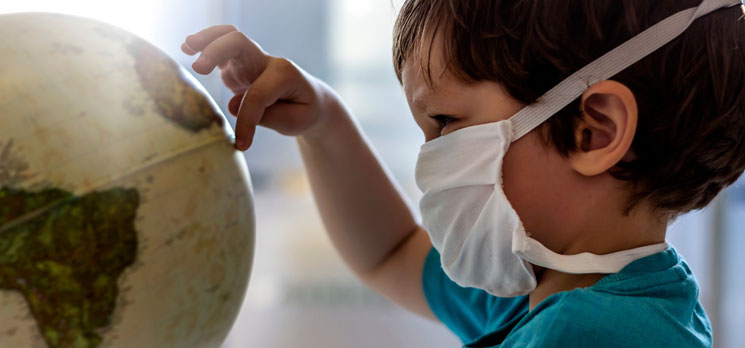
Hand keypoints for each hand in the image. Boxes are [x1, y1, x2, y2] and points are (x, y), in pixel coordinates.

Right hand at [182, 25, 334, 149]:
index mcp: (284, 75)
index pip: (258, 95)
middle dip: (217, 51)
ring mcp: (252, 61)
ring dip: (207, 40)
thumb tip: (232, 106)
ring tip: (187, 47)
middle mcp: (266, 62)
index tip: (241, 145)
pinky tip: (187, 49)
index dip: (247, 121)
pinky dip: (205, 46)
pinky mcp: (239, 66)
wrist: (311, 101)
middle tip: (198, 68)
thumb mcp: (295, 121)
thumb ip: (267, 116)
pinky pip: (222, 48)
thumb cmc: (304, 111)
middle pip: (239, 44)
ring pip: (229, 38)